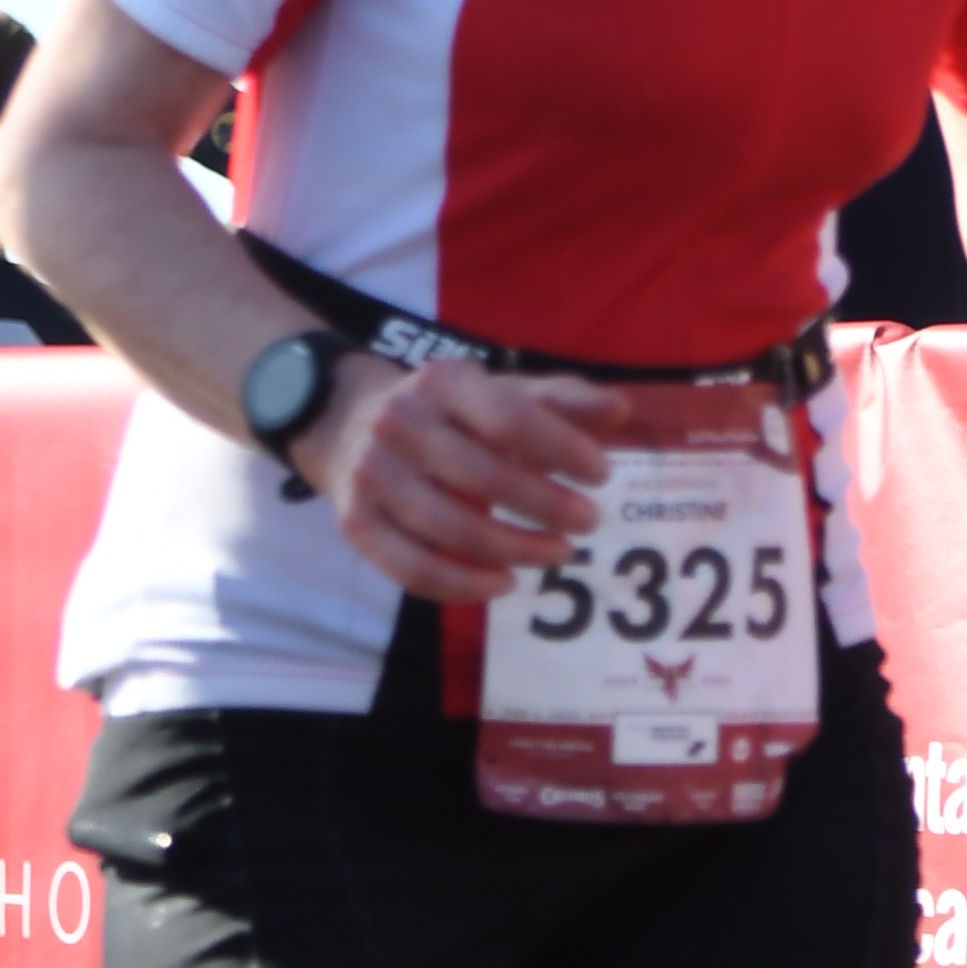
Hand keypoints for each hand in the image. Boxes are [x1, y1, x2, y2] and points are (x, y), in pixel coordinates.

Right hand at [305, 356, 618, 596]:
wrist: (346, 421)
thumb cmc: (448, 412)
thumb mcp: (500, 392)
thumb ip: (562, 400)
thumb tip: (621, 410)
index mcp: (443, 382)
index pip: (509, 419)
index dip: (561, 451)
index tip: (602, 475)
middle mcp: (400, 423)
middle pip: (484, 477)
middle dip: (547, 506)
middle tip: (589, 522)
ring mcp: (372, 475)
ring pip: (452, 530)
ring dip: (516, 550)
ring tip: (559, 552)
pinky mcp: (356, 522)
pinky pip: (414, 569)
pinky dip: (465, 585)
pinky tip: (506, 583)